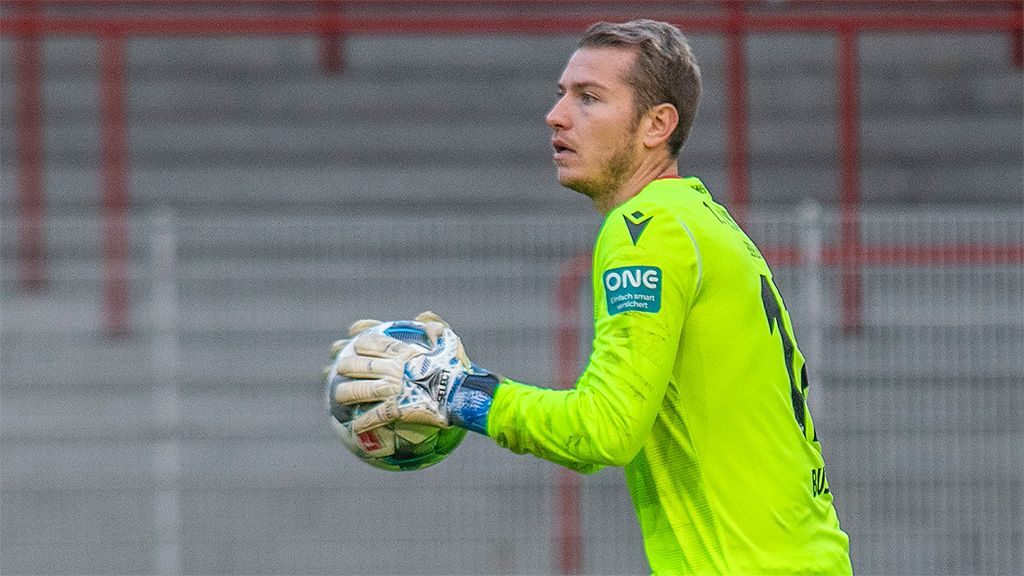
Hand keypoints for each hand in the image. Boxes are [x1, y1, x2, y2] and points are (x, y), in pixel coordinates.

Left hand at [328, 312, 498, 434]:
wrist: (463, 394)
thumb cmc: (458, 367)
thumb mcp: (450, 341)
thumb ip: (435, 326)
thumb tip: (423, 315)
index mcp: (404, 352)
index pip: (375, 341)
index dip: (360, 337)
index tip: (351, 334)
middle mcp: (394, 369)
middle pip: (360, 365)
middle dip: (346, 365)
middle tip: (338, 367)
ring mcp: (394, 389)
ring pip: (361, 390)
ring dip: (345, 393)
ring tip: (337, 396)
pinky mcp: (397, 408)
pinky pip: (375, 416)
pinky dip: (363, 422)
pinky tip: (354, 427)